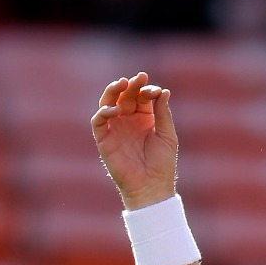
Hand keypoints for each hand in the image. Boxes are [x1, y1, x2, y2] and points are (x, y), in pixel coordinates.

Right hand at [90, 72, 177, 209]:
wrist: (151, 186)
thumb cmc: (162, 163)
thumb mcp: (167, 135)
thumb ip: (163, 113)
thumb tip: (164, 91)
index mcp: (144, 118)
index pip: (142, 97)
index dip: (147, 90)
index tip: (155, 90)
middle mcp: (128, 121)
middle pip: (125, 96)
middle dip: (131, 85)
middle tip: (139, 78)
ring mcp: (115, 129)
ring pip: (107, 103)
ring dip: (112, 91)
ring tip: (122, 83)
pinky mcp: (104, 140)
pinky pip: (98, 121)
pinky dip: (104, 112)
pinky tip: (116, 109)